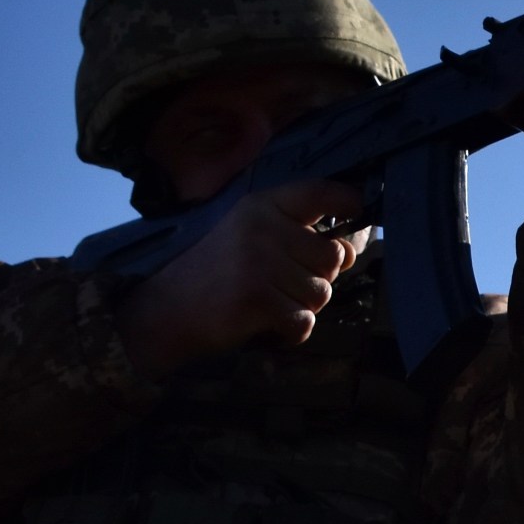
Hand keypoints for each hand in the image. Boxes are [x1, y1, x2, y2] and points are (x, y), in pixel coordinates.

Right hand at [118, 178, 365, 376]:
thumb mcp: (249, 237)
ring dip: (303, 307)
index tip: (358, 209)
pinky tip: (268, 325)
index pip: (318, 192)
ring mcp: (259, 262)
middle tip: (285, 285)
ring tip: (269, 302)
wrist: (165, 311)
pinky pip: (304, 321)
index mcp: (260, 206)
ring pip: (322, 293)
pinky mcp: (256, 298)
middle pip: (333, 256)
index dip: (348, 201)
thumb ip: (297, 237)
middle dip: (319, 278)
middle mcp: (262, 228)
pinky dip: (292, 331)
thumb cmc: (215, 275)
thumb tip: (349, 250)